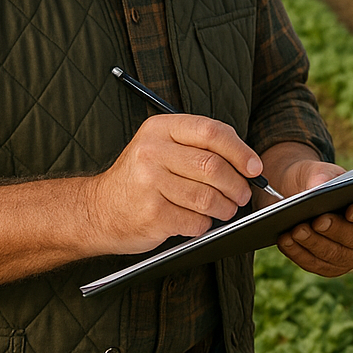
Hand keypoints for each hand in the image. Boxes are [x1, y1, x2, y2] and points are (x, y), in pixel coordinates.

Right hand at [85, 114, 260, 255]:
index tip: (254, 167)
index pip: (211, 131)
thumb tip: (248, 163)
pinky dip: (205, 224)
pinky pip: (195, 221)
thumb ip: (198, 147)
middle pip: (212, 166)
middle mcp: (152, 151)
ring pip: (208, 197)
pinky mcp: (152, 214)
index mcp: (160, 128)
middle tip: (242, 194)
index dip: (240, 150)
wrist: (97, 210)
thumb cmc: (141, 178)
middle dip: (237, 184)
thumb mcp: (160, 147)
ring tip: (226, 210)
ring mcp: (149, 183)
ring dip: (225, 208)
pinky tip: (199, 221)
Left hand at [264, 147, 352, 277]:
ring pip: (339, 256)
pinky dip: (301, 254)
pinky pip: (319, 265)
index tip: (351, 210)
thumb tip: (319, 188)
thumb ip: (321, 176)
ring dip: (315, 244)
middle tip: (317, 221)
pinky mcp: (334, 266)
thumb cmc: (318, 180)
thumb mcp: (318, 171)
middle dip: (337, 230)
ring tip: (296, 230)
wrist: (300, 194)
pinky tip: (286, 241)